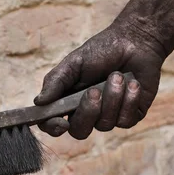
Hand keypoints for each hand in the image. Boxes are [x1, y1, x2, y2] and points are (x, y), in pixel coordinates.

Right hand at [34, 21, 166, 139]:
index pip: (53, 124)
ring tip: (118, 76)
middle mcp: (87, 113)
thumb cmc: (101, 51)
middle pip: (79, 132)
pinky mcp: (130, 116)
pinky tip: (132, 84)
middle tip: (94, 90)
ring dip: (112, 98)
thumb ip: (56, 81)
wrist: (135, 42)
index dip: (54, 128)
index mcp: (67, 101)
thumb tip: (38, 102)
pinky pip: (126, 120)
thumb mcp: (74, 62)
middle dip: (88, 112)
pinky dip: (129, 100)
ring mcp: (109, 117)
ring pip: (105, 124)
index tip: (61, 122)